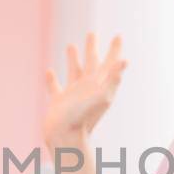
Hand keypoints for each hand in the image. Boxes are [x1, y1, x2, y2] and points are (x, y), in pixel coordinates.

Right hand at [44, 32, 125, 147]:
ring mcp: (72, 96)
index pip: (110, 64)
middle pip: (92, 64)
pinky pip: (55, 87)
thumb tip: (124, 61)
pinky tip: (49, 71)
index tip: (118, 36)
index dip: (115, 50)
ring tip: (70, 45)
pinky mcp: (58, 103)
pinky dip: (52, 79)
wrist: (65, 140)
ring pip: (74, 72)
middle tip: (92, 33)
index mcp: (99, 86)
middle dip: (92, 48)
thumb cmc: (82, 120)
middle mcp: (87, 89)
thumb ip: (112, 80)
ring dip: (73, 59)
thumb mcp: (100, 98)